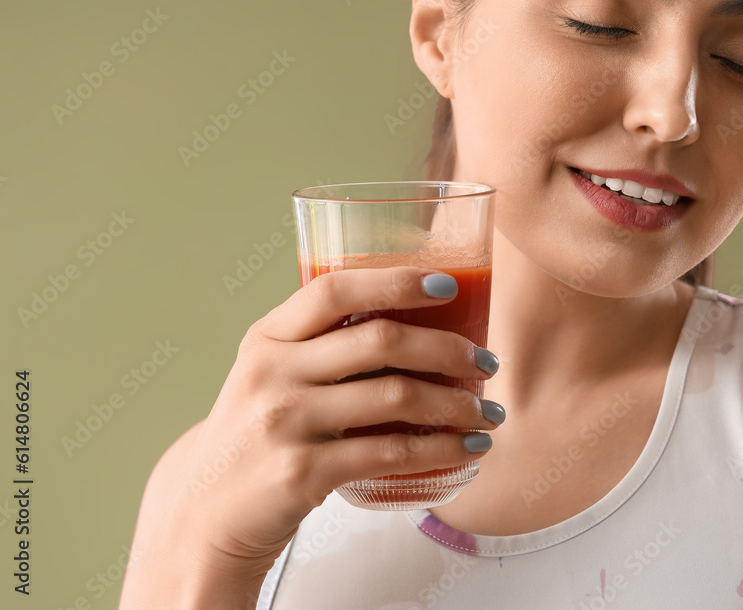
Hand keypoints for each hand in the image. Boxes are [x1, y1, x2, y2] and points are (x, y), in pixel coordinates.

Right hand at [131, 267, 502, 590]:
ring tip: (488, 412)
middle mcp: (272, 372)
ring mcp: (285, 422)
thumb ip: (322, 344)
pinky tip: (466, 449)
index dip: (396, 280)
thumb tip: (418, 320)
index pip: (334, 290)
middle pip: (380, 341)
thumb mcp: (272, 373)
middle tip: (486, 361)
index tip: (448, 285)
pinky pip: (390, 453)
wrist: (208, 508)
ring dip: (457, 404)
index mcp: (268, 337)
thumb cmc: (259, 430)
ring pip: (396, 397)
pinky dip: (440, 449)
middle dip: (449, 349)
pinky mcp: (303, 472)